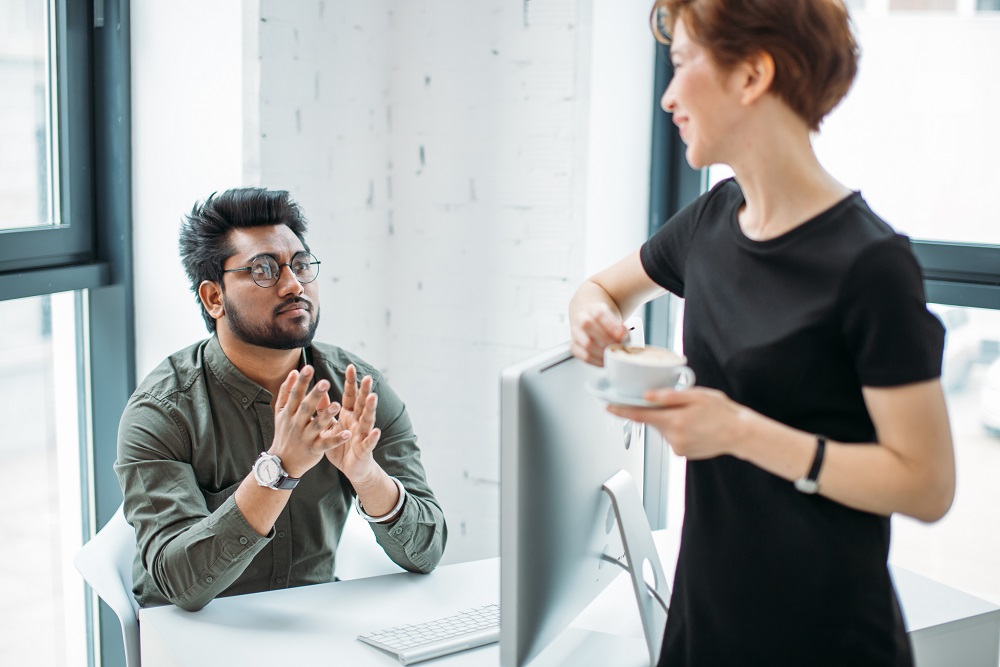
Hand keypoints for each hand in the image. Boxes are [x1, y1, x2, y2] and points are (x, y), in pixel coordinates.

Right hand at [270, 365, 351, 477]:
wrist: (282, 462)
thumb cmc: (284, 432)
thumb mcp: (281, 412)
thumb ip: (286, 391)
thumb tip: (293, 372)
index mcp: (289, 413)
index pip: (295, 394)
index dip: (301, 381)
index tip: (308, 367)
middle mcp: (296, 424)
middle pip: (306, 408)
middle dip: (315, 395)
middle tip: (325, 382)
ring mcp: (305, 437)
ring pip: (317, 425)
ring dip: (327, 415)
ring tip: (337, 405)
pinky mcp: (314, 450)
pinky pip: (326, 444)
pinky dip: (336, 439)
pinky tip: (347, 433)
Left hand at [325, 364, 381, 482]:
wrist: (352, 468)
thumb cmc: (341, 446)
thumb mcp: (330, 427)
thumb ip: (326, 411)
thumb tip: (319, 392)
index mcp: (349, 415)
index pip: (350, 396)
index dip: (351, 382)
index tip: (350, 366)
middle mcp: (358, 422)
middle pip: (362, 404)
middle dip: (364, 391)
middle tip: (367, 377)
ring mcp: (363, 434)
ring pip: (368, 420)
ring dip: (371, 409)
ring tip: (373, 397)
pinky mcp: (365, 448)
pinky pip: (369, 442)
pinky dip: (373, 437)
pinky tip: (376, 431)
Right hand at [570, 302, 628, 365]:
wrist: (590, 319)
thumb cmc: (604, 320)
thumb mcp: (613, 317)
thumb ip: (620, 326)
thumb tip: (624, 337)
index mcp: (592, 309)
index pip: (599, 314)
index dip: (611, 325)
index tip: (622, 334)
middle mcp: (581, 319)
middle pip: (588, 326)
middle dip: (607, 339)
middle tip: (619, 346)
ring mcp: (576, 333)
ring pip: (586, 343)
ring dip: (602, 352)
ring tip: (613, 354)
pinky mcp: (574, 346)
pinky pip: (583, 356)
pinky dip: (596, 361)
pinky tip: (605, 361)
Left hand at [608, 387, 746, 459]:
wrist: (740, 433)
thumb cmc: (721, 412)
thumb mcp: (697, 395)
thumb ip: (669, 396)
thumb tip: (647, 396)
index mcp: (674, 421)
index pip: (640, 415)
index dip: (622, 411)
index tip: (609, 406)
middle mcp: (673, 437)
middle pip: (654, 421)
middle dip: (660, 412)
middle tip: (681, 405)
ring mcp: (678, 448)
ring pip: (664, 430)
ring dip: (671, 421)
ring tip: (694, 418)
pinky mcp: (683, 454)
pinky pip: (673, 438)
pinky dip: (679, 431)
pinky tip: (695, 427)